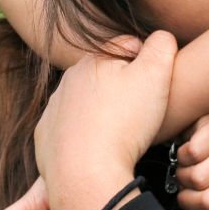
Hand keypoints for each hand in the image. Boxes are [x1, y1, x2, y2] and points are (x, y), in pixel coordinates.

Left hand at [35, 31, 177, 209]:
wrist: (86, 174)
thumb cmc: (124, 122)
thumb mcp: (156, 75)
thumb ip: (162, 45)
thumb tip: (162, 35)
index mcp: (93, 60)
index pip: (126, 49)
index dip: (148, 65)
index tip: (156, 89)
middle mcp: (67, 81)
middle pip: (104, 77)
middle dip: (123, 89)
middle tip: (141, 114)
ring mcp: (53, 111)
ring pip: (86, 105)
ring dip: (103, 114)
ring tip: (122, 135)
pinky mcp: (46, 139)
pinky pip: (70, 132)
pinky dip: (85, 137)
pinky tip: (100, 149)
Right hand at [176, 111, 208, 209]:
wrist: (198, 118)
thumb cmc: (202, 162)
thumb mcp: (204, 195)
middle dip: (190, 199)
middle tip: (186, 187)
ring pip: (200, 178)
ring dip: (183, 175)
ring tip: (186, 165)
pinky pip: (194, 153)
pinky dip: (181, 153)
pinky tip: (186, 146)